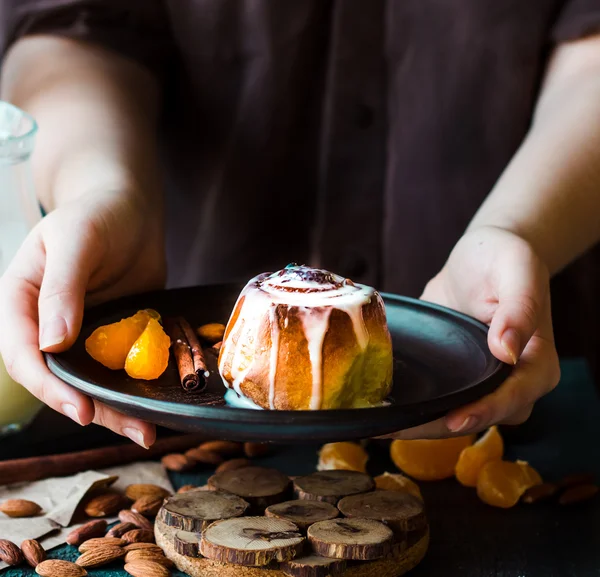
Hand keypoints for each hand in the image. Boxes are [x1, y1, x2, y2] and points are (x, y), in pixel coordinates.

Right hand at [0, 190, 164, 446]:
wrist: (132, 211)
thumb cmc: (98, 214)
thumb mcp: (77, 239)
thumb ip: (62, 287)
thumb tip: (53, 343)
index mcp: (22, 301)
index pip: (24, 353)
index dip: (49, 386)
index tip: (81, 408)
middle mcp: (48, 324)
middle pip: (59, 378)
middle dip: (90, 407)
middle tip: (132, 430)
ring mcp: (81, 333)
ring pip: (91, 380)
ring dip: (116, 409)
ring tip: (148, 433)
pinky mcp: (112, 336)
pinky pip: (119, 368)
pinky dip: (135, 388)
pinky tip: (156, 405)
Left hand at [387, 225, 559, 438]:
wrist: (479, 256)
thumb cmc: (504, 258)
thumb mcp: (518, 272)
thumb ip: (519, 309)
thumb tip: (507, 351)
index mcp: (536, 364)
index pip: (513, 398)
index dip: (483, 412)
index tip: (452, 420)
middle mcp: (512, 383)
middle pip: (479, 417)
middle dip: (438, 426)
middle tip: (394, 428)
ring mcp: (481, 384)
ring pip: (453, 416)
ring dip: (419, 425)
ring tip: (379, 424)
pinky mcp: (455, 378)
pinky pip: (436, 401)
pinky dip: (412, 408)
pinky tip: (381, 408)